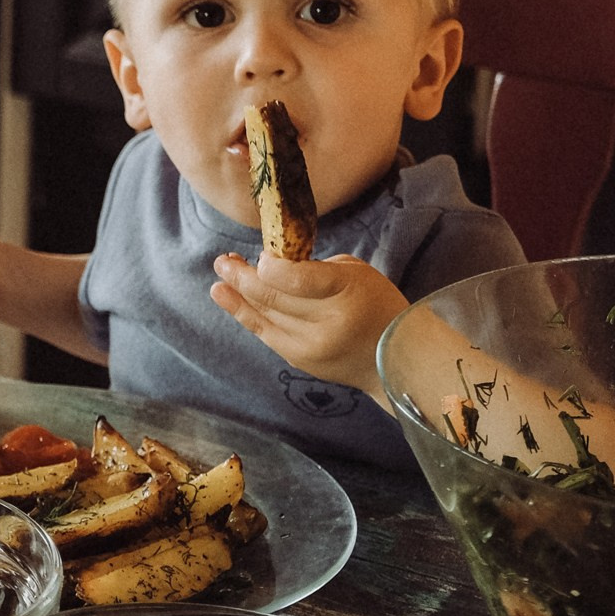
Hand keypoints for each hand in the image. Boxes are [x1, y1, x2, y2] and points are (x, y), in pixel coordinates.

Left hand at [210, 252, 406, 398]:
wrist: (394, 358)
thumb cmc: (375, 304)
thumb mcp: (355, 274)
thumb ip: (313, 268)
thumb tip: (268, 264)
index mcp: (346, 292)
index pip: (296, 279)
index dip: (270, 266)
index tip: (260, 255)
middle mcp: (327, 322)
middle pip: (272, 297)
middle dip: (241, 276)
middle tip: (222, 261)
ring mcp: (311, 345)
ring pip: (263, 315)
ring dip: (236, 293)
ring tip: (220, 276)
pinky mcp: (300, 360)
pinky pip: (264, 332)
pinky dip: (243, 313)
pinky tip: (225, 296)